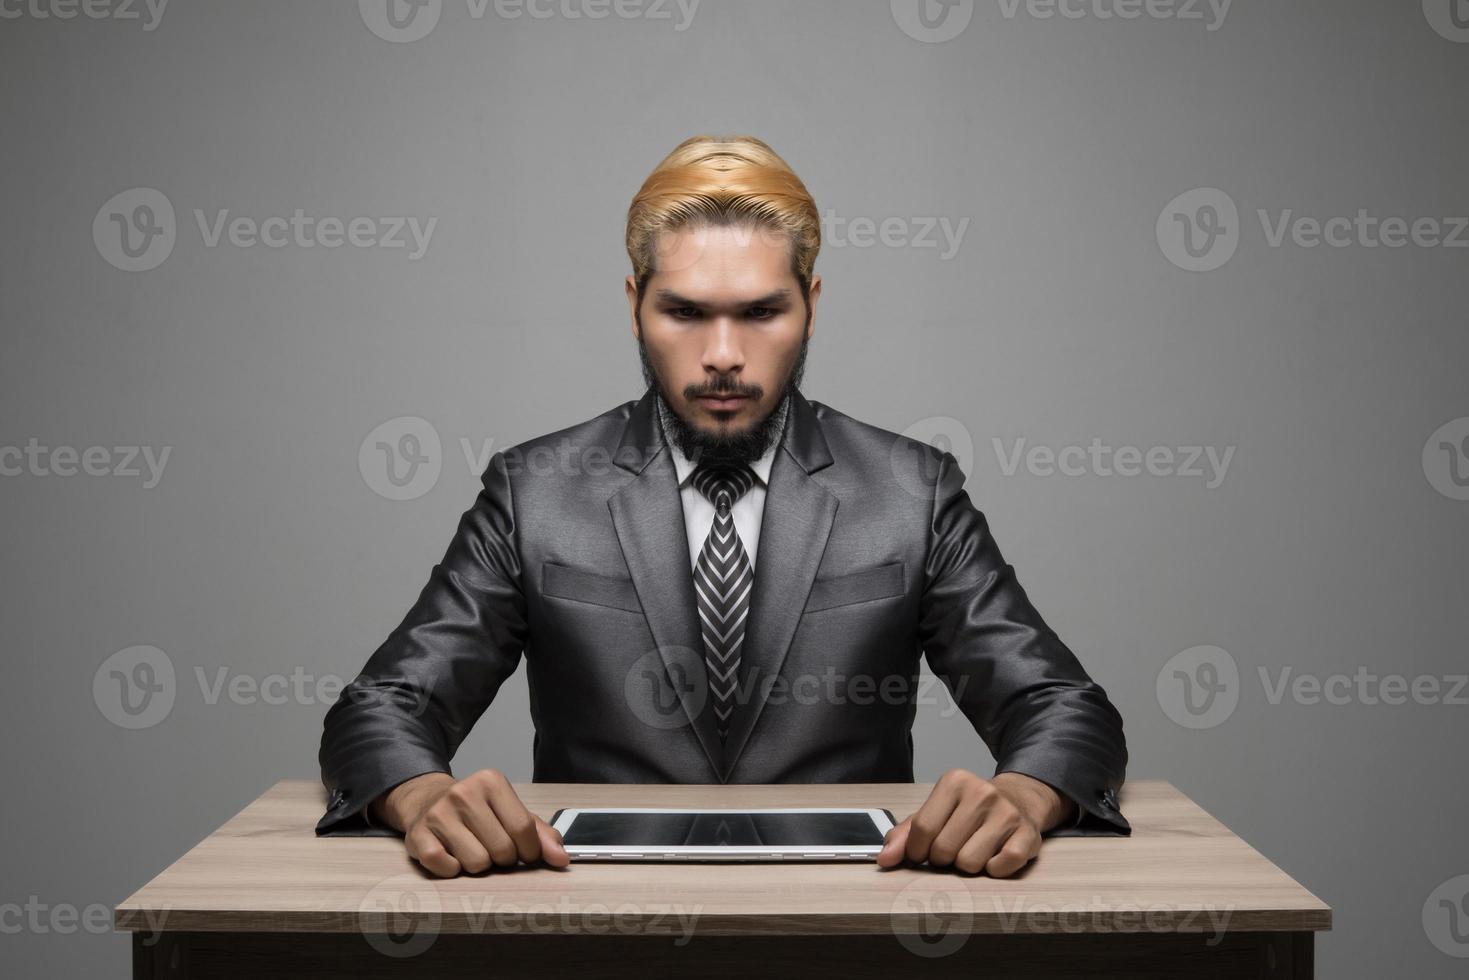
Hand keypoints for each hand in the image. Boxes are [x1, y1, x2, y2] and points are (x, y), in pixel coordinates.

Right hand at [376, 769, 569, 877]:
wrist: (427, 800)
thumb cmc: (478, 811)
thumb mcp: (510, 812)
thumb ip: (541, 834)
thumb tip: (562, 858)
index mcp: (491, 782)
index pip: (524, 829)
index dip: (529, 851)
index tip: (523, 852)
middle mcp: (463, 793)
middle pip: (502, 850)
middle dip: (502, 859)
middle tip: (491, 847)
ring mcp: (438, 814)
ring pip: (476, 864)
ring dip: (477, 865)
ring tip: (470, 848)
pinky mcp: (418, 836)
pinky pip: (446, 869)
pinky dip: (452, 870)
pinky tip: (450, 854)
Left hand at [876, 769, 1072, 876]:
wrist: (1019, 800)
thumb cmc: (968, 811)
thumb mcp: (935, 812)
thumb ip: (905, 834)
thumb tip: (885, 859)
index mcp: (954, 782)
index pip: (922, 830)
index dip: (917, 851)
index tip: (923, 852)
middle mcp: (982, 793)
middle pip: (944, 850)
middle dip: (944, 858)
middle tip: (955, 847)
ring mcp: (1007, 814)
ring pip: (969, 864)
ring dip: (968, 866)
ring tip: (975, 849)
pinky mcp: (1027, 836)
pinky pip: (999, 869)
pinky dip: (994, 870)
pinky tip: (995, 854)